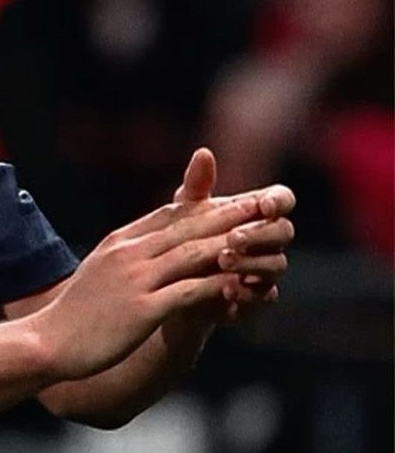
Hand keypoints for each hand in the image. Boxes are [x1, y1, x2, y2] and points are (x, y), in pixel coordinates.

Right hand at [32, 182, 279, 382]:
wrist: (46, 342)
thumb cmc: (73, 315)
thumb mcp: (99, 273)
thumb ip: (126, 258)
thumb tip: (148, 250)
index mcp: (119, 242)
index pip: (170, 214)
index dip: (208, 206)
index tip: (239, 201)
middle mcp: (128, 253)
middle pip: (188, 225)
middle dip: (231, 214)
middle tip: (267, 205)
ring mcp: (135, 280)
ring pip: (194, 253)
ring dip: (234, 245)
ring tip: (267, 239)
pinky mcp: (142, 309)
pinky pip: (190, 292)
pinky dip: (220, 287)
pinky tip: (246, 287)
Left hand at [172, 146, 294, 321]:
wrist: (167, 286)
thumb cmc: (181, 238)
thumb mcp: (184, 211)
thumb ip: (197, 185)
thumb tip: (203, 152)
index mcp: (255, 214)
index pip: (282, 200)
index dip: (278, 201)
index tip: (263, 205)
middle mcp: (268, 241)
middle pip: (284, 232)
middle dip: (261, 233)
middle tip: (233, 237)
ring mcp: (264, 271)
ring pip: (276, 265)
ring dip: (251, 262)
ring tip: (223, 260)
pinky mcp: (255, 300)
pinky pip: (263, 297)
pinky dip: (246, 292)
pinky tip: (226, 288)